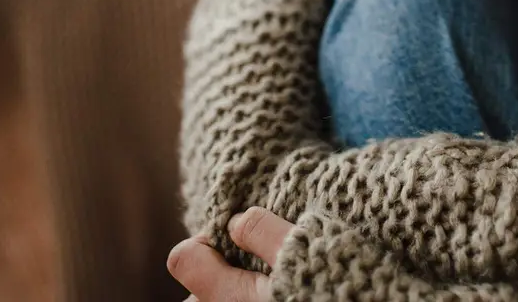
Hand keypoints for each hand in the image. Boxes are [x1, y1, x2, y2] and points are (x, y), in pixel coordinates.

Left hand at [168, 208, 294, 301]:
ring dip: (230, 296)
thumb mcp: (306, 249)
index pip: (182, 258)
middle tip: (257, 267)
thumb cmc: (335, 289)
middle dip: (217, 274)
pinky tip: (274, 299)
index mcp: (229, 297)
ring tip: (266, 290)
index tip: (238, 237)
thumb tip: (235, 222)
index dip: (206, 238)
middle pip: (194, 294)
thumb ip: (262, 230)